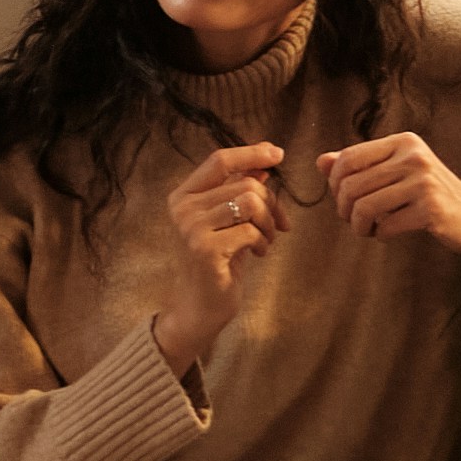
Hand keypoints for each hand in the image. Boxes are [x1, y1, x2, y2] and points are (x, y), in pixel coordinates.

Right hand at [144, 141, 286, 380]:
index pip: (219, 160)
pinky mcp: (204, 249)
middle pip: (246, 184)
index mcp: (183, 195)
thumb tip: (265, 162)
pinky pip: (251, 231)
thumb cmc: (216, 262)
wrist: (198, 307)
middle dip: (272, 204)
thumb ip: (239, 190)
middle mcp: (182, 207)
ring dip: (269, 224)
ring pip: (251, 203)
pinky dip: (264, 242)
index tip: (278, 154)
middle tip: (277, 226)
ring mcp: (191, 228)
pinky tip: (257, 255)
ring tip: (265, 241)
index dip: (251, 153)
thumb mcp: (228, 221)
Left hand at [321, 133, 460, 255]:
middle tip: (353, 219)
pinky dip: (380, 234)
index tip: (343, 199)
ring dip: (359, 226)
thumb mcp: (395, 171)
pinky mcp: (432, 209)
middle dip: (345, 208)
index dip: (335, 183)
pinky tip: (387, 233)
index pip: (348, 158)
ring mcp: (424, 182)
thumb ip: (360, 165)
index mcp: (403, 143)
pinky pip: (386, 225)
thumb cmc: (427, 192)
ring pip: (365, 207)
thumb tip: (321, 162)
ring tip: (368, 229)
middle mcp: (414, 157)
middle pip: (352, 185)